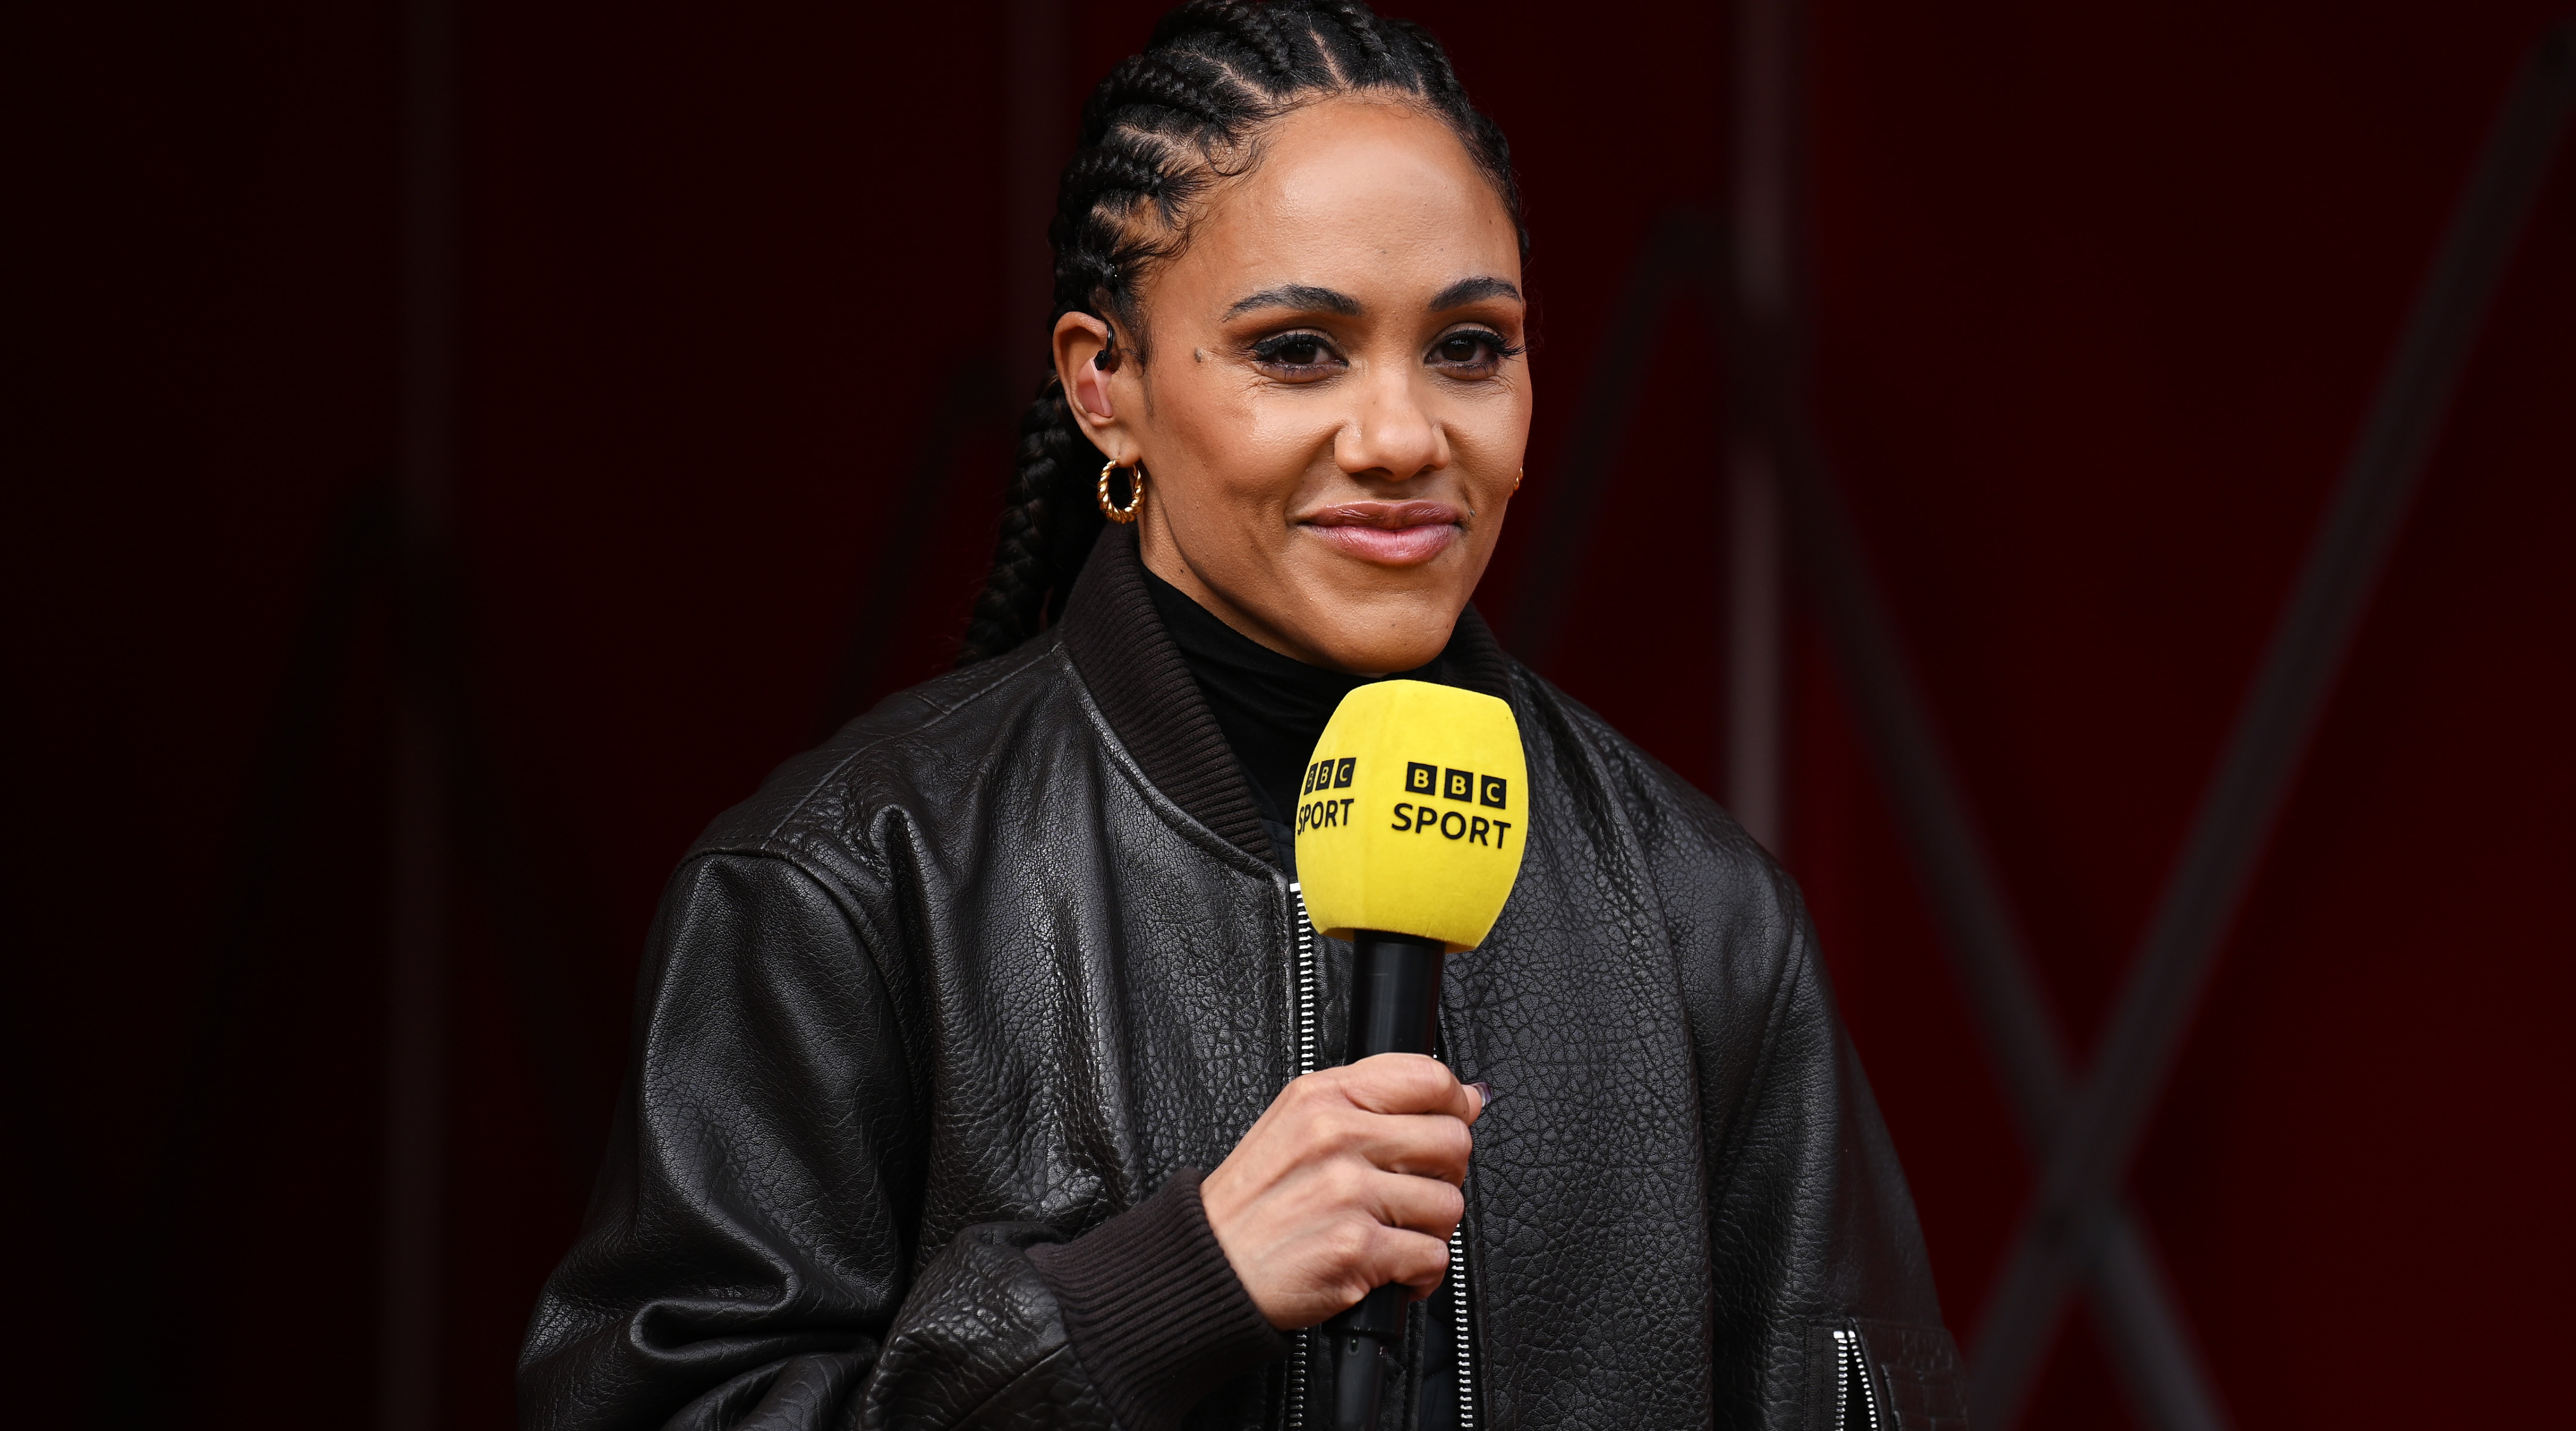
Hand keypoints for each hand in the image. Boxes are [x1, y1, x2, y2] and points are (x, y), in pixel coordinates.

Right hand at [1198, 1053, 1485, 1329]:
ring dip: (1431, 1229)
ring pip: (1449, 1204)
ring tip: (1394, 1232)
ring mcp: (1346, 1192)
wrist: (1210, 1266)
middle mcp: (1335, 1137)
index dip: (1454, 1104)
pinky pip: (1433, 1257)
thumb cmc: (1255, 1201)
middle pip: (1451, 1142)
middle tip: (1413, 1189)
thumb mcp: (1298, 1122)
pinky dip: (1419, 1274)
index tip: (1453, 1122)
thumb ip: (1375, 1102)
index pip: (1427, 1077)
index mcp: (1323, 1097)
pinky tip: (1390, 1268)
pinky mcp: (1356, 1248)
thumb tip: (1466, 1097)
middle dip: (1445, 1174)